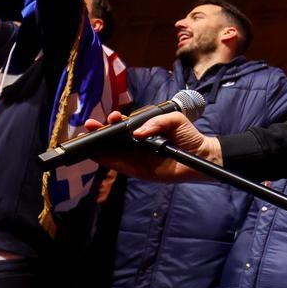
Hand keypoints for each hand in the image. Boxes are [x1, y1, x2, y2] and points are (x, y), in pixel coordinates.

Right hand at [80, 110, 222, 182]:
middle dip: (100, 131)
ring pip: (112, 152)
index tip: (111, 117)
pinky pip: (120, 166)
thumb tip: (137, 133)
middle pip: (113, 138)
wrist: (201, 155)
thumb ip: (156, 121)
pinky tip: (95, 155)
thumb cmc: (188, 135)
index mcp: (144, 130)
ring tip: (85, 137)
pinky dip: (107, 161)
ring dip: (98, 146)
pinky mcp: (139, 170)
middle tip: (89, 125)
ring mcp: (137, 157)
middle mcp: (137, 144)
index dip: (114, 121)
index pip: (124, 125)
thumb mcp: (174, 120)